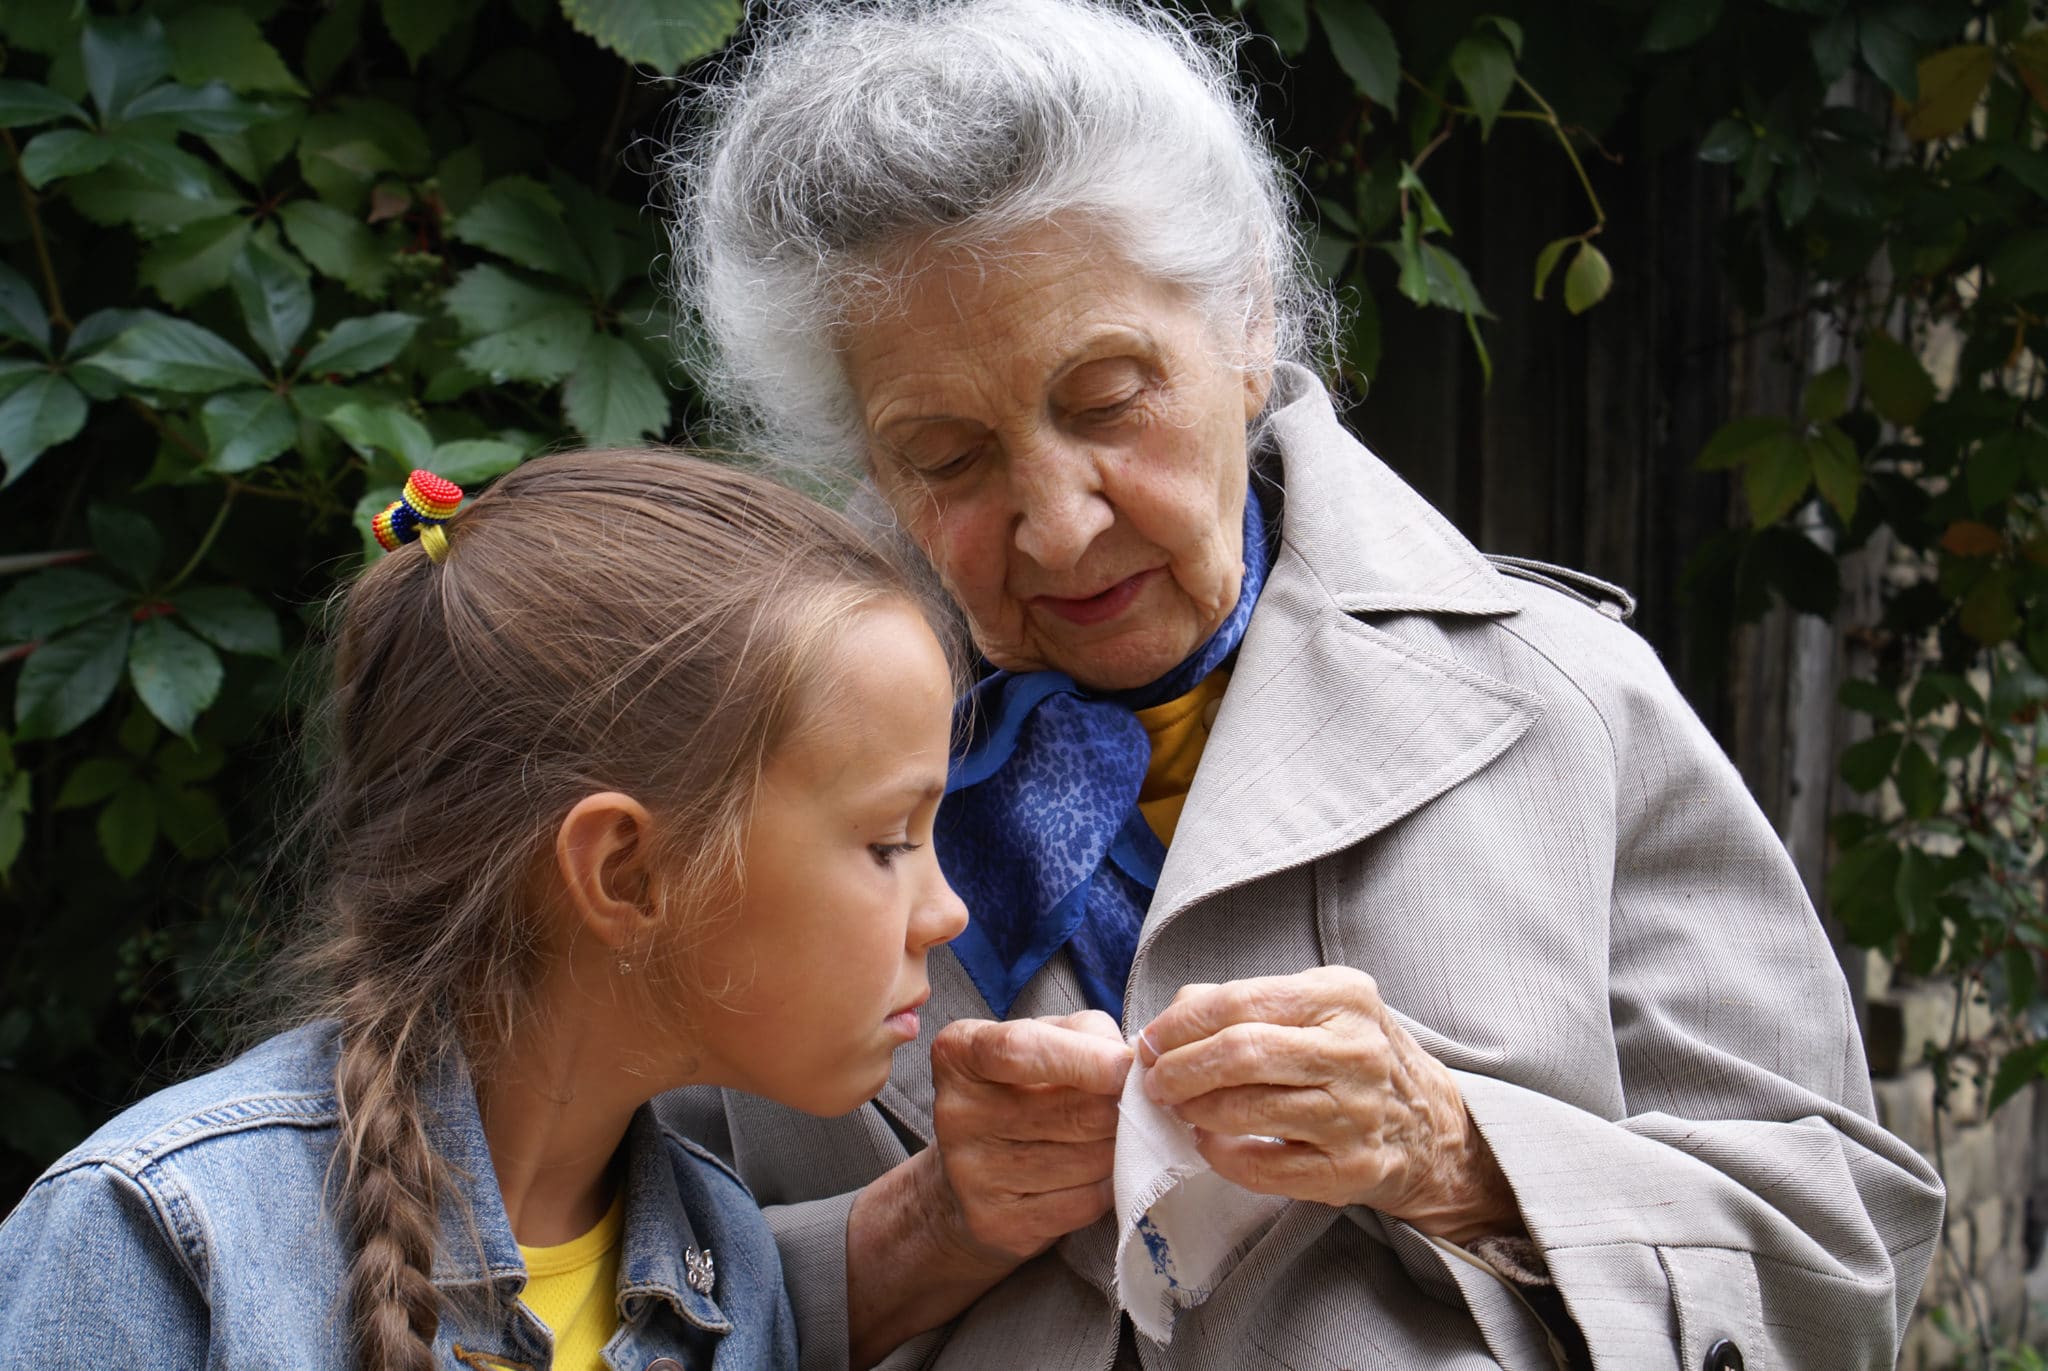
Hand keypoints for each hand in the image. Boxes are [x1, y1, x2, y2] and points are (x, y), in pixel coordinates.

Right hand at [928, 1011, 1132, 1265]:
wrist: (970, 1176)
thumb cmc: (1021, 1089)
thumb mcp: (1046, 1038)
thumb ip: (1088, 1036)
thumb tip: (1133, 1068)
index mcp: (960, 1054)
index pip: (1023, 1051)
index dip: (1087, 1060)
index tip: (1128, 1067)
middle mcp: (956, 1113)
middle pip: (1074, 1110)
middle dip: (1120, 1107)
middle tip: (1135, 1104)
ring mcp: (972, 1174)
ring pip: (1089, 1159)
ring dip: (1119, 1147)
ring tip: (1111, 1137)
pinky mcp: (996, 1223)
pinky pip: (1085, 1202)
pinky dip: (1108, 1186)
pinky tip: (1095, 1173)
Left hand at [1137, 966, 1518, 1243]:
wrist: (1428, 1126)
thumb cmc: (1350, 1056)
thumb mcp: (1314, 1007)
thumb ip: (1241, 1003)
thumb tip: (1167, 1022)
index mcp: (1341, 996)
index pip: (1240, 1003)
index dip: (1180, 1025)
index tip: (1149, 1042)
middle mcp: (1355, 1051)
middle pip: (1242, 1055)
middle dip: (1180, 1070)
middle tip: (1155, 1083)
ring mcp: (1356, 1114)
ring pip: (1249, 1111)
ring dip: (1197, 1112)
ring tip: (1181, 1110)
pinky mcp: (1351, 1170)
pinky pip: (1265, 1168)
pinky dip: (1223, 1157)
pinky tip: (1210, 1145)